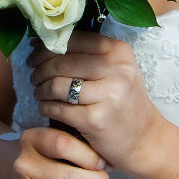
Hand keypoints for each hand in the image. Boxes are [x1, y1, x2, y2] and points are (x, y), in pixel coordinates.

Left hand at [28, 31, 164, 174]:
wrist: (145, 139)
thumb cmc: (122, 101)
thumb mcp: (115, 70)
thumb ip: (84, 54)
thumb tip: (37, 41)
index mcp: (119, 51)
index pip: (73, 40)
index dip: (47, 47)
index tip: (34, 57)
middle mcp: (117, 70)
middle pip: (62, 62)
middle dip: (40, 70)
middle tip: (34, 77)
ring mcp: (108, 96)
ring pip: (57, 85)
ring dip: (40, 89)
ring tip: (39, 93)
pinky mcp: (96, 120)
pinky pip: (58, 109)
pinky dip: (46, 107)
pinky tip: (46, 108)